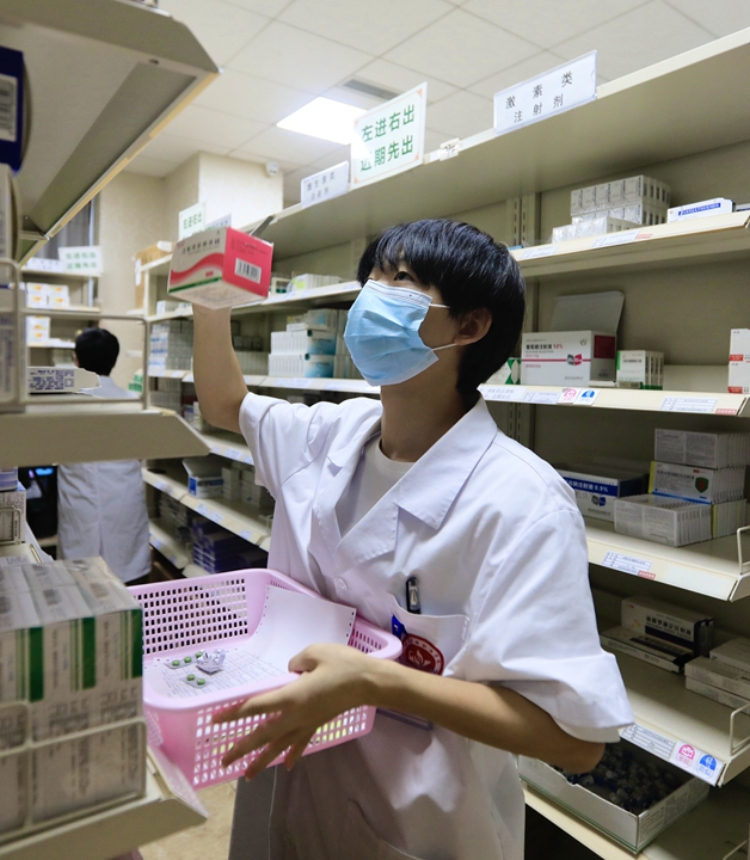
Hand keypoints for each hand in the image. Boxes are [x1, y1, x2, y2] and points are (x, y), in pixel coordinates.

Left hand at [211, 643, 377, 779]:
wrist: (368, 682)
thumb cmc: (342, 664)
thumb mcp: (314, 653)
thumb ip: (296, 663)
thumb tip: (290, 673)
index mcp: (291, 696)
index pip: (256, 706)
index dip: (234, 713)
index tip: (214, 720)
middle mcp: (296, 715)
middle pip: (263, 734)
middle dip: (242, 748)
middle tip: (223, 760)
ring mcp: (307, 722)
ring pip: (279, 745)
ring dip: (262, 760)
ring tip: (246, 776)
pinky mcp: (318, 724)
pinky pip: (301, 742)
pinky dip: (291, 754)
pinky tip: (285, 766)